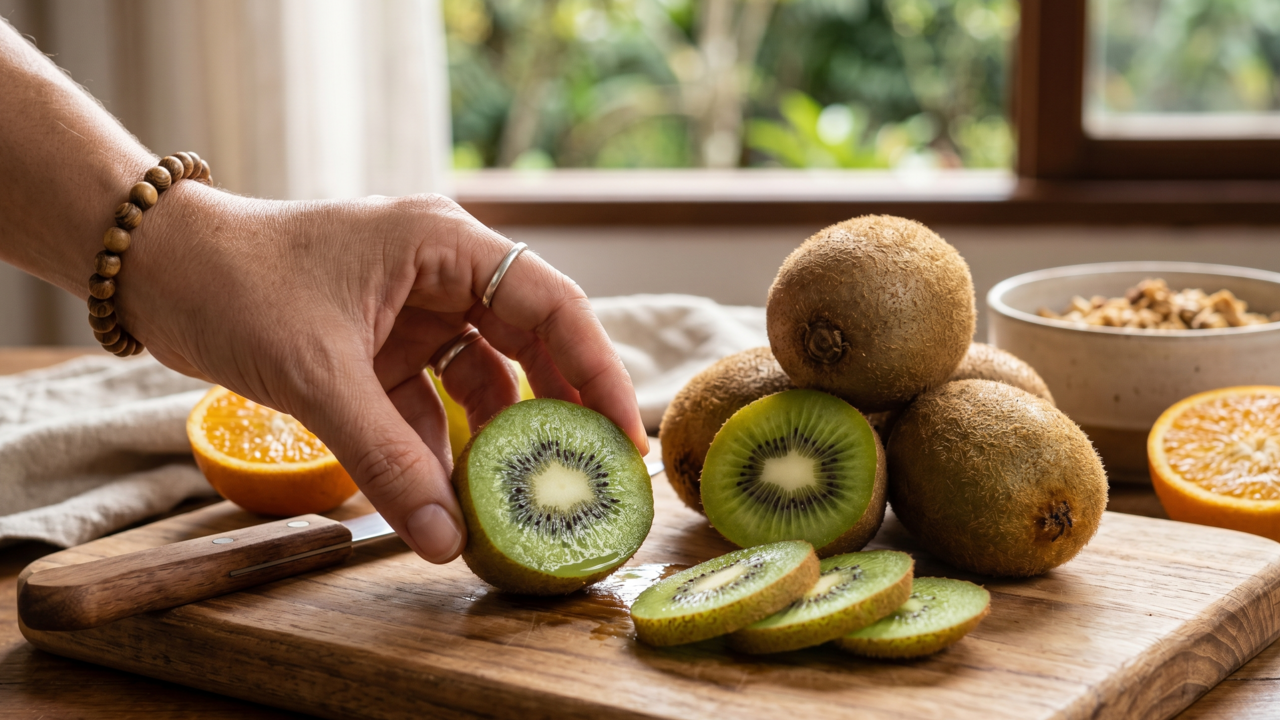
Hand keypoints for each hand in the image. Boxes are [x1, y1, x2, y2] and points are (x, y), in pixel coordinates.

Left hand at [120, 184, 647, 563]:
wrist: (157, 272)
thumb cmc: (235, 285)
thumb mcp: (317, 374)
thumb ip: (385, 458)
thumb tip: (443, 539)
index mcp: (445, 244)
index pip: (551, 304)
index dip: (596, 370)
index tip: (622, 436)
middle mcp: (443, 272)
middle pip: (530, 341)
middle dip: (559, 408)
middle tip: (591, 474)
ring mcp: (415, 310)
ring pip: (487, 376)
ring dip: (500, 434)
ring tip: (526, 494)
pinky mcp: (385, 346)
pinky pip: (436, 399)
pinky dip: (445, 443)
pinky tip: (454, 491)